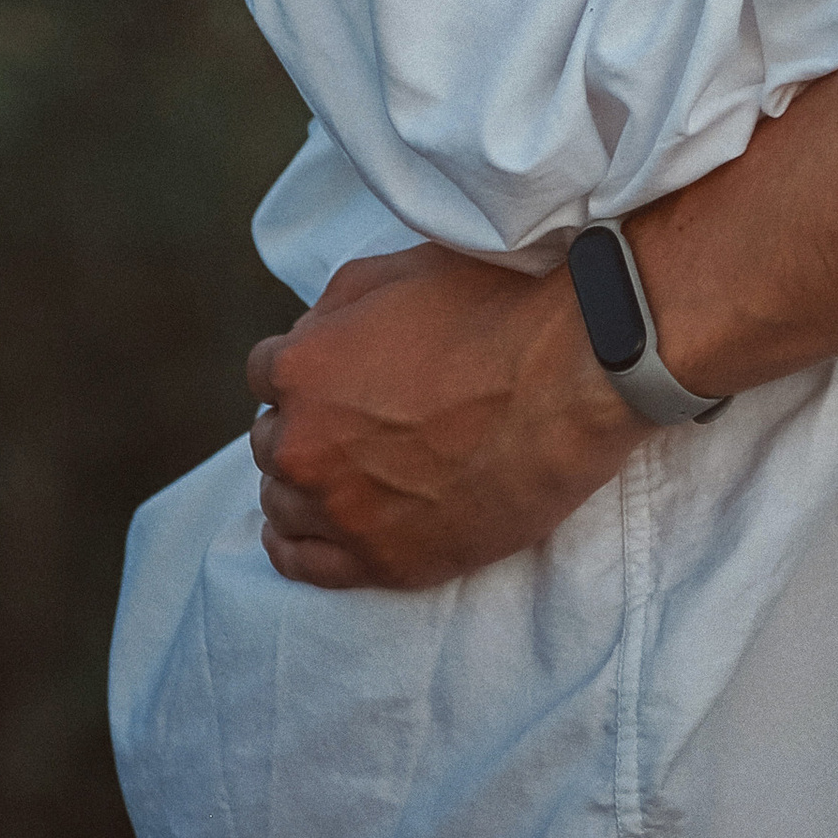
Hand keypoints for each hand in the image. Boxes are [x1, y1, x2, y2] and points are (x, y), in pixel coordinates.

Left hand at [246, 244, 636, 591]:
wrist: (572, 377)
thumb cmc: (493, 310)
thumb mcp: (398, 271)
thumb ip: (331, 307)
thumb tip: (308, 335)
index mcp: (300, 369)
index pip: (265, 372)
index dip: (304, 365)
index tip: (336, 370)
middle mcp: (304, 446)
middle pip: (271, 440)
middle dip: (303, 422)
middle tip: (354, 415)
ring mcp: (342, 512)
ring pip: (282, 503)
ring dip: (304, 481)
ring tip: (345, 470)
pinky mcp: (383, 563)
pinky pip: (306, 566)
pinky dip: (297, 545)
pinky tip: (302, 533)